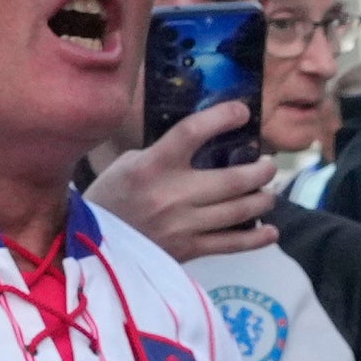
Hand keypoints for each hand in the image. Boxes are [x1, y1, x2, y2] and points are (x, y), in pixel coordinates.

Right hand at [85, 105, 276, 259]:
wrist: (90, 242)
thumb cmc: (112, 195)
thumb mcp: (130, 162)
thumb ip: (166, 152)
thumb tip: (206, 140)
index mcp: (153, 165)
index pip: (193, 133)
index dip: (222, 118)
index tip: (242, 111)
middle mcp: (172, 195)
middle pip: (231, 180)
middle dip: (260, 171)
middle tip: (268, 165)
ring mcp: (182, 225)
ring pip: (238, 211)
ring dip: (262, 199)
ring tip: (269, 192)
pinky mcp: (187, 250)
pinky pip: (231, 245)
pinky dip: (256, 238)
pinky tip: (271, 231)